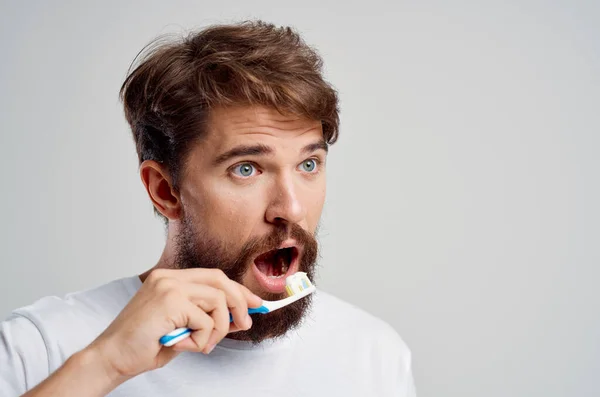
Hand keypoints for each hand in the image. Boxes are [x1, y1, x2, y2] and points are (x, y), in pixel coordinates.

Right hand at [86, 268, 261, 382]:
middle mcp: (170, 277)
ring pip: (218, 301)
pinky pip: (206, 321)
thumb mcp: (183, 328)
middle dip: (240, 303)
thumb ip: (207, 317)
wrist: (110, 358)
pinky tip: (180, 345)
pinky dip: (201, 339)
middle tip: (245, 325)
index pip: (214, 277)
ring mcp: (169, 286)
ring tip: (199, 345)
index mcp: (171, 279)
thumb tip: (240, 316)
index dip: (238, 291)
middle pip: (221, 281)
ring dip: (217, 329)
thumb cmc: (143, 346)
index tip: (256, 304)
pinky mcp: (170, 300)